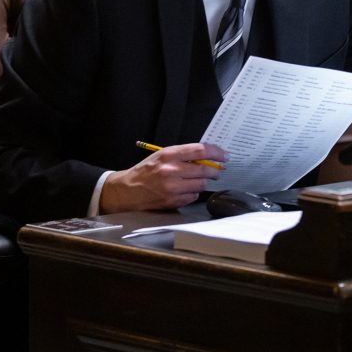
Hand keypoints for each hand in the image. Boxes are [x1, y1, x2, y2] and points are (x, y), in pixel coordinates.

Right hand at [99, 142, 227, 213]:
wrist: (126, 190)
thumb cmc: (146, 171)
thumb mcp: (162, 156)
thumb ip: (183, 155)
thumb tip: (207, 156)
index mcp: (169, 154)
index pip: (200, 150)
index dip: (217, 152)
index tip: (225, 155)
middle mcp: (171, 170)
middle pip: (204, 169)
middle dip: (215, 170)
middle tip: (218, 171)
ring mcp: (172, 187)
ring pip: (201, 184)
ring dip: (204, 182)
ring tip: (200, 180)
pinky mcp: (172, 201)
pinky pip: (193, 196)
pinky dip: (194, 193)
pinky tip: (187, 190)